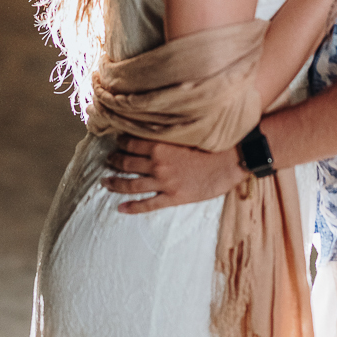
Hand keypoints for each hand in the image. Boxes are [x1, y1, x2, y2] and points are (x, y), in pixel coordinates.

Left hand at [102, 135, 244, 213]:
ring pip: (132, 184)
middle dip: (114, 161)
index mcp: (161, 145)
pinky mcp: (173, 197)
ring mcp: (164, 182)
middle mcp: (158, 164)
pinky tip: (120, 208)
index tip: (115, 141)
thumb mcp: (186, 132)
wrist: (231, 160)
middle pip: (127, 163)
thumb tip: (155, 129)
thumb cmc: (212, 143)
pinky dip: (132, 207)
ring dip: (116, 183)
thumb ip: (168, 133)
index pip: (132, 143)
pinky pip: (147, 204)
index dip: (120, 142)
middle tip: (107, 160)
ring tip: (105, 182)